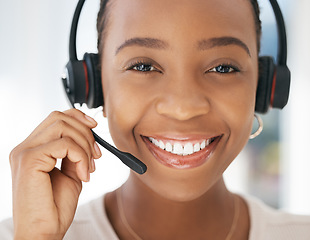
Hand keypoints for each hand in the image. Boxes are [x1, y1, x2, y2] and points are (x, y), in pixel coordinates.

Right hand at [9, 109, 101, 239]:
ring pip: (62, 126)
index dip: (78, 117)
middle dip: (86, 133)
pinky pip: (64, 144)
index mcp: (33, 149)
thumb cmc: (55, 207)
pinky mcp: (29, 160)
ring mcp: (24, 152)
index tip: (95, 128)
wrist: (44, 232)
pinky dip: (80, 156)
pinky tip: (83, 175)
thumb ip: (74, 152)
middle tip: (96, 155)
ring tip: (88, 168)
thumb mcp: (70, 172)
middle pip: (60, 117)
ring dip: (84, 145)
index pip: (55, 118)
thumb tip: (88, 134)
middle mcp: (25, 147)